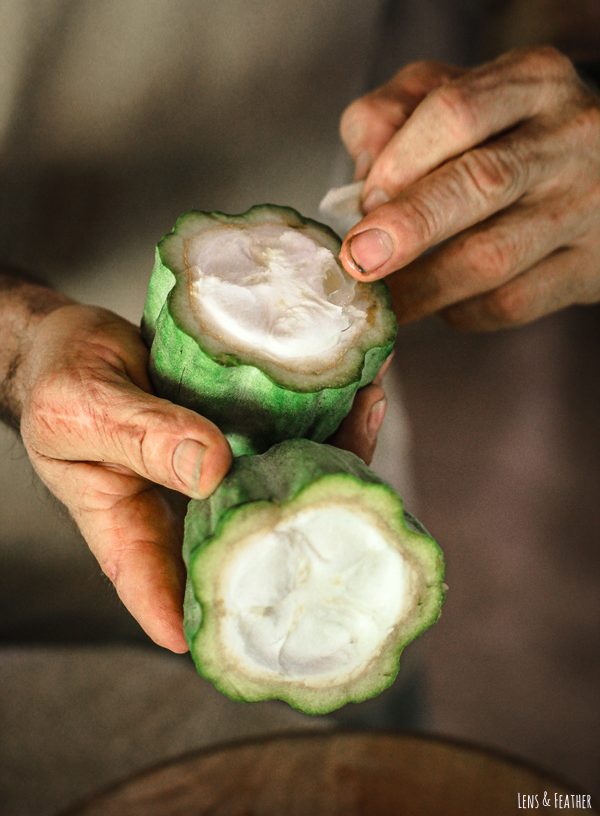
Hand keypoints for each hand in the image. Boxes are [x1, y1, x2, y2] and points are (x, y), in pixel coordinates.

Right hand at [16, 303, 387, 651]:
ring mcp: (214, 472)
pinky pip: (283, 433)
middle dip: (308, 531)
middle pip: (250, 540)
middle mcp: (183, 508)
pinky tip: (352, 388)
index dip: (214, 624)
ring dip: (329, 457)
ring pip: (280, 485)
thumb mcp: (82, 412)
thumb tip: (213, 467)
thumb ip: (141, 438)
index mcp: (129, 527)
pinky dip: (321, 416)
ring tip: (366, 412)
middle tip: (360, 506)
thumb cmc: (58, 384)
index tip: (265, 641)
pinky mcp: (234, 433)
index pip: (166, 593)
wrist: (73, 340)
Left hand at [339, 47, 599, 329]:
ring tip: (382, 299)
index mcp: (532, 82)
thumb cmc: (507, 134)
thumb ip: (394, 115)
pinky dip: (463, 310)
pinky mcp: (591, 268)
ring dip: (423, 286)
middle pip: (481, 181)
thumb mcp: (454, 95)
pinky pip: (513, 302)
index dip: (399, 161)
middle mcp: (569, 137)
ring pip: (494, 255)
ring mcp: (587, 206)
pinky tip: (443, 303)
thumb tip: (362, 177)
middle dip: (409, 226)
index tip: (364, 202)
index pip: (455, 112)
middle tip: (359, 261)